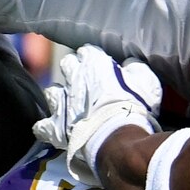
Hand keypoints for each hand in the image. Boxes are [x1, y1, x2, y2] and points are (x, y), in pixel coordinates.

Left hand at [31, 43, 161, 186]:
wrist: (117, 137)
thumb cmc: (135, 107)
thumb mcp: (147, 83)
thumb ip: (136, 69)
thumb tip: (130, 65)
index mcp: (95, 64)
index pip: (88, 51)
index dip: (94, 59)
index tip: (101, 67)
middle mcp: (73, 77)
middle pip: (67, 65)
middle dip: (74, 71)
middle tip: (85, 83)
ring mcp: (61, 102)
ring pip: (51, 92)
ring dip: (59, 97)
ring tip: (68, 106)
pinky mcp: (54, 126)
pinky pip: (42, 126)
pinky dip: (45, 128)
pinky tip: (49, 129)